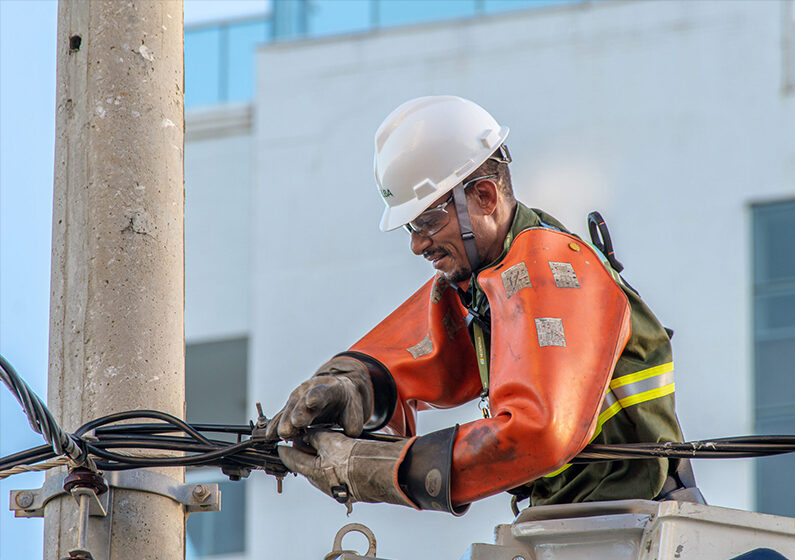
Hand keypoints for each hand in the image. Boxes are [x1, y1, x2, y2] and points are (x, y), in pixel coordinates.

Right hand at [265, 357, 373, 440]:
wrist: (337, 394)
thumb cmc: (345, 405)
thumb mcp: (354, 412)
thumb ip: (352, 424)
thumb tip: (345, 436)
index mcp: (329, 389)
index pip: (322, 392)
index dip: (316, 396)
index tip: (311, 402)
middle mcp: (310, 390)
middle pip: (302, 401)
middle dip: (298, 412)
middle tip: (295, 423)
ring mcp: (297, 398)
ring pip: (289, 409)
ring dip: (285, 422)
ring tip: (283, 434)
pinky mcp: (289, 408)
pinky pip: (280, 417)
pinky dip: (275, 426)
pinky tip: (270, 435)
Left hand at [278, 429, 414, 508]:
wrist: (378, 472)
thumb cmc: (353, 457)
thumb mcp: (330, 440)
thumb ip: (315, 437)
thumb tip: (307, 436)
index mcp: (312, 471)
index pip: (291, 460)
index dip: (285, 451)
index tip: (280, 447)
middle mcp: (321, 483)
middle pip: (306, 467)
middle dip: (303, 455)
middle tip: (302, 443)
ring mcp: (335, 488)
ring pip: (321, 472)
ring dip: (320, 460)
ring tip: (324, 448)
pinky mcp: (349, 490)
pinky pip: (335, 477)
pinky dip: (333, 466)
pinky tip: (341, 459)